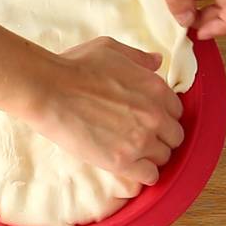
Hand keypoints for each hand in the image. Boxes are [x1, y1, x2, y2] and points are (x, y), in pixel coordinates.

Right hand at [25, 37, 183, 184]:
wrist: (49, 90)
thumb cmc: (75, 67)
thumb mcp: (110, 49)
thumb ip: (138, 58)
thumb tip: (157, 61)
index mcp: (155, 87)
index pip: (176, 112)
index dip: (162, 117)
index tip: (147, 120)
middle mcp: (154, 115)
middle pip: (174, 138)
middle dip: (160, 138)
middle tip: (138, 137)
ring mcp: (140, 140)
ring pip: (163, 158)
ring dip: (150, 156)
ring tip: (129, 152)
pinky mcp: (122, 161)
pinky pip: (150, 176)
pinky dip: (142, 173)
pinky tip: (128, 165)